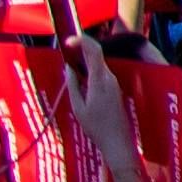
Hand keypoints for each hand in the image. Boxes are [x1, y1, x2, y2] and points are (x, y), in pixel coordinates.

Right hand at [65, 35, 138, 173]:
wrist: (118, 141)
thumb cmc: (96, 127)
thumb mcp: (78, 107)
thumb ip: (73, 85)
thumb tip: (68, 67)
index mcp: (101, 79)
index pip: (94, 51)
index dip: (82, 40)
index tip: (67, 40)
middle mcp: (110, 77)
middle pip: (96, 55)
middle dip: (80, 49)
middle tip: (64, 50)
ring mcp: (114, 82)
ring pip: (98, 64)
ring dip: (84, 60)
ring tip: (68, 62)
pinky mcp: (114, 88)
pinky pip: (100, 73)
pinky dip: (89, 70)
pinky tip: (79, 76)